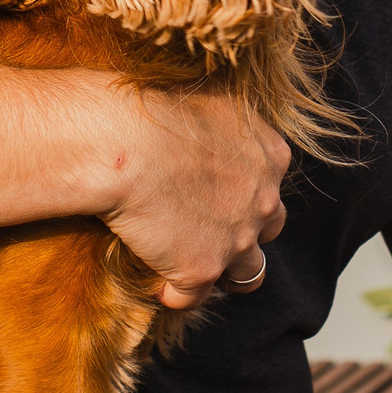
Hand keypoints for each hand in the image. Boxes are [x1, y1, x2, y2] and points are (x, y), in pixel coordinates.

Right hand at [79, 83, 289, 308]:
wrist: (122, 138)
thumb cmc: (153, 104)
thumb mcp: (208, 96)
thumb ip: (223, 118)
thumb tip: (205, 119)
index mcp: (269, 156)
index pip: (269, 184)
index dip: (243, 191)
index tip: (213, 191)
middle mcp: (263, 201)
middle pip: (266, 230)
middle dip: (242, 232)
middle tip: (204, 227)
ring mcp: (235, 240)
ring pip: (247, 274)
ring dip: (222, 272)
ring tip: (189, 268)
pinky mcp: (199, 269)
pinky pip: (191, 297)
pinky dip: (174, 294)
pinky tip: (155, 285)